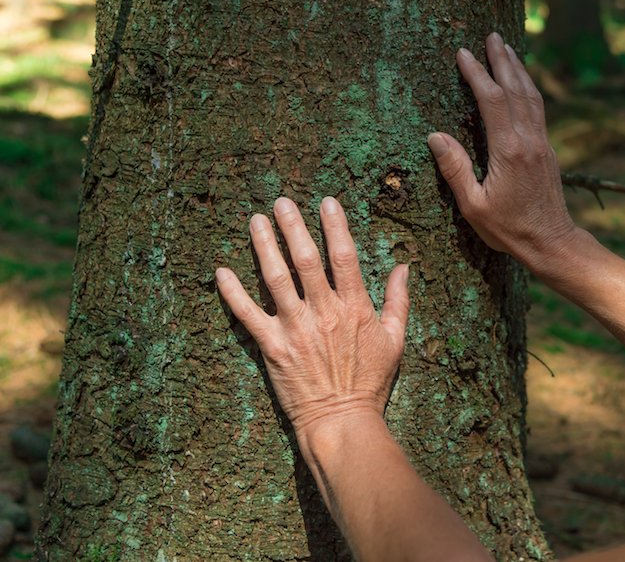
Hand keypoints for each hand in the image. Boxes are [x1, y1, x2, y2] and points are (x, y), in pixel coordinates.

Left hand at [215, 196, 409, 446]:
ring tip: (255, 220)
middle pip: (305, 260)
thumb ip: (398, 301)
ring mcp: (295, 329)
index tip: (326, 202)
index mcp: (354, 308)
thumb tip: (403, 267)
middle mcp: (323, 312)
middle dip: (293, 226)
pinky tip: (221, 271)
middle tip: (281, 202)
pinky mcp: (272, 347)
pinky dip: (232, 293)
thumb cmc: (370, 383)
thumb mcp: (395, 340)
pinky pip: (248, 315)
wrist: (342, 422)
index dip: (335, 226)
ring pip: (275, 278)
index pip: (344, 257)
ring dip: (264, 246)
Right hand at [427, 32, 576, 270]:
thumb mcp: (473, 205)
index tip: (463, 54)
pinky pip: (538, 108)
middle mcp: (529, 140)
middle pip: (516, 89)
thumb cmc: (508, 229)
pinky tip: (522, 82)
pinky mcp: (547, 149)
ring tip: (506, 48)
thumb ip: (455, 169)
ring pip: (531, 96)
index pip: (492, 100)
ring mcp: (542, 143)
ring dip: (518, 69)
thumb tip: (435, 135)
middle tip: (491, 35)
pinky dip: (529, 88)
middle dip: (501, 60)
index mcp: (509, 150)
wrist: (551, 242)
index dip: (477, 74)